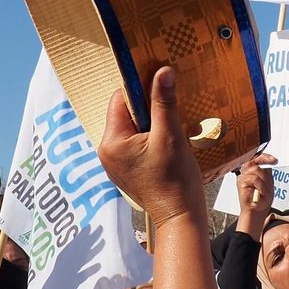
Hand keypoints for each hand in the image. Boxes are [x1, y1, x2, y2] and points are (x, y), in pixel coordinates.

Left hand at [96, 66, 203, 226]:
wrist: (180, 216)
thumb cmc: (175, 180)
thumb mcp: (170, 135)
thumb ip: (164, 102)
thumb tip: (162, 72)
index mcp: (111, 142)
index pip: (120, 100)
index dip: (140, 90)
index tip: (161, 85)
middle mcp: (107, 152)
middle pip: (127, 114)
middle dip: (149, 109)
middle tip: (171, 110)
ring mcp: (116, 163)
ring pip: (134, 128)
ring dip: (153, 124)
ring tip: (172, 129)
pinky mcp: (127, 169)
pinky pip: (136, 143)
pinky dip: (151, 138)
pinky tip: (168, 143)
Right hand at [236, 154, 278, 239]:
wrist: (256, 212)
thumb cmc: (262, 199)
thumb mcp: (268, 184)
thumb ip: (267, 173)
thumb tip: (270, 163)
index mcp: (254, 171)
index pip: (258, 158)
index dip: (265, 157)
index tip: (275, 161)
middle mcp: (247, 171)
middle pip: (257, 162)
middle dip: (266, 175)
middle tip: (268, 186)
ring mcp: (243, 176)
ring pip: (257, 170)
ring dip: (264, 183)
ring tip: (263, 193)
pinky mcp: (241, 181)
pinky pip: (254, 178)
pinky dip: (260, 187)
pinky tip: (259, 193)